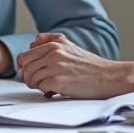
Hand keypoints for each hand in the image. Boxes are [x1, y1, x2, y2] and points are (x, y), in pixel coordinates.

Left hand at [17, 33, 133, 99]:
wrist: (108, 77)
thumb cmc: (90, 65)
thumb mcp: (71, 47)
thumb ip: (52, 41)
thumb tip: (33, 41)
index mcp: (54, 45)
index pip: (25, 55)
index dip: (24, 67)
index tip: (29, 73)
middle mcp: (54, 53)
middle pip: (26, 68)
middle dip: (29, 78)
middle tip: (37, 83)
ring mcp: (56, 67)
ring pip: (32, 78)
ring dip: (37, 85)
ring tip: (47, 87)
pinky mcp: (59, 82)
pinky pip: (41, 88)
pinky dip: (45, 91)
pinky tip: (53, 92)